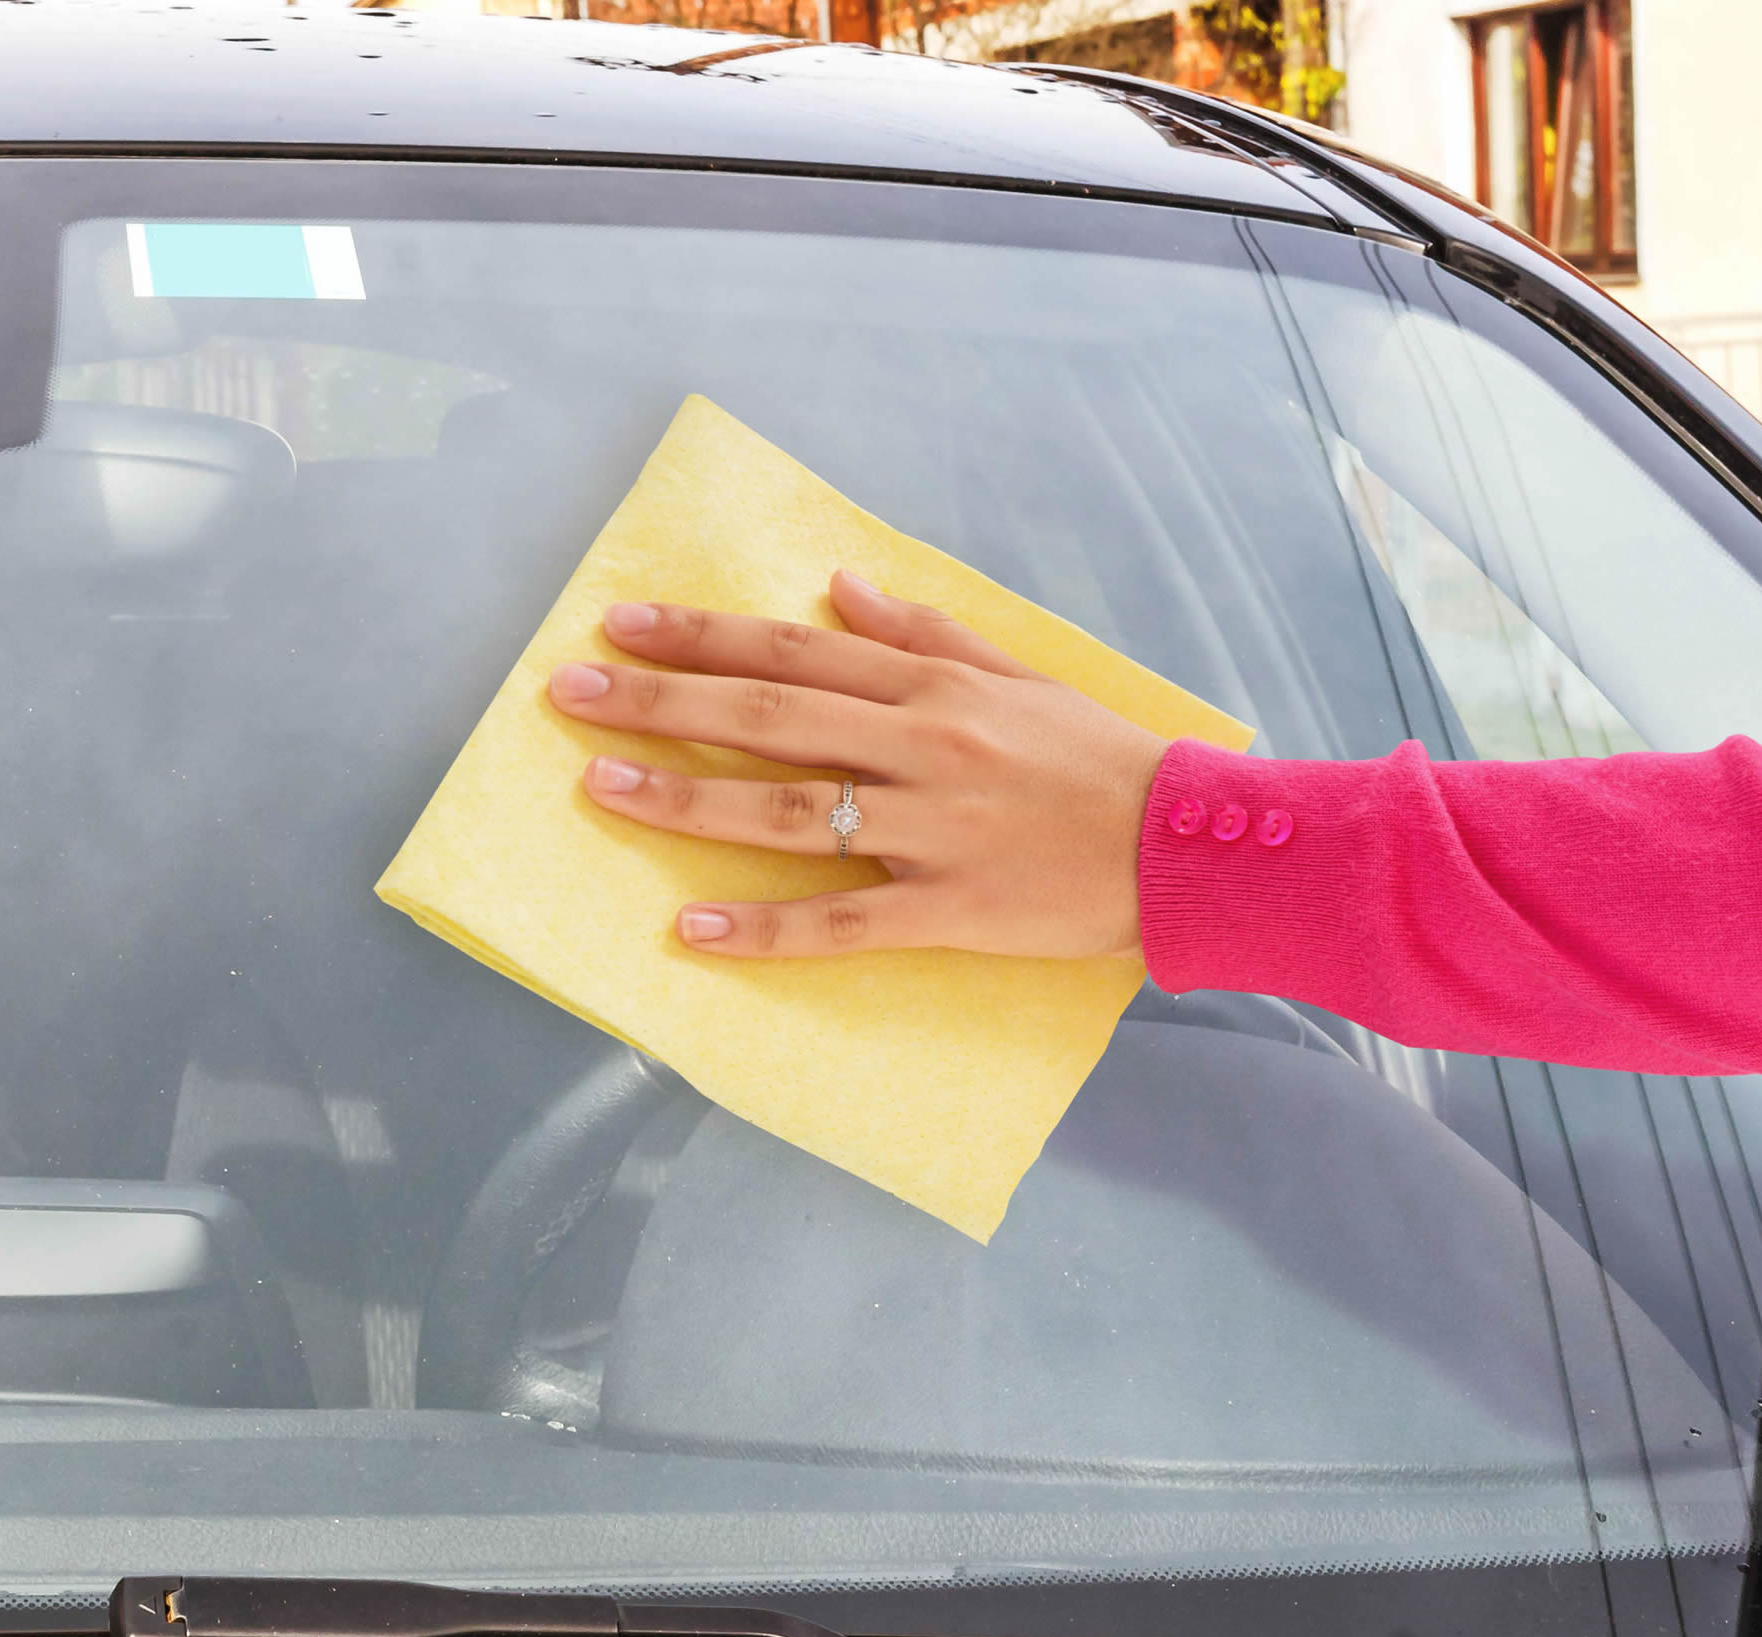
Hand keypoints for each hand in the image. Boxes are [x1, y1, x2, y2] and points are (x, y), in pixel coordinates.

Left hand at [545, 570, 1167, 961]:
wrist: (1192, 843)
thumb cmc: (1102, 757)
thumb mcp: (1020, 672)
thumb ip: (923, 631)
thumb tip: (838, 584)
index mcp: (932, 688)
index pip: (792, 650)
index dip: (700, 634)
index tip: (618, 624)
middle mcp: (922, 747)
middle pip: (769, 715)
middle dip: (662, 700)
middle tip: (569, 694)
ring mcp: (933, 830)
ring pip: (790, 811)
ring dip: (688, 797)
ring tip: (601, 788)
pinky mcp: (951, 910)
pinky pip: (843, 922)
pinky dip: (766, 928)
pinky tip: (693, 928)